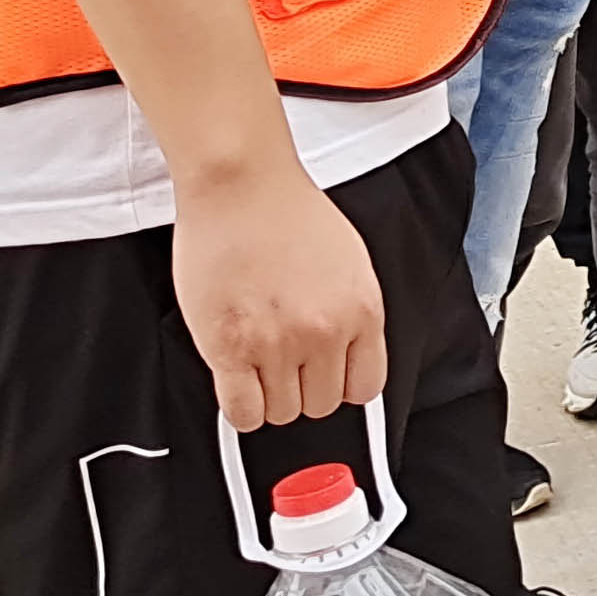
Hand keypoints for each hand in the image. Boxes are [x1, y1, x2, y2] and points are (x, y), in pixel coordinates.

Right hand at [172, 167, 384, 429]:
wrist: (242, 183)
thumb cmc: (288, 211)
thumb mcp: (349, 262)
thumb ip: (352, 312)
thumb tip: (347, 354)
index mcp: (362, 310)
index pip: (366, 387)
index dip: (341, 384)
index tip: (324, 375)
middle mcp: (325, 332)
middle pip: (322, 404)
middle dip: (302, 388)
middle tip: (282, 361)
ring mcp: (278, 344)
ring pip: (282, 412)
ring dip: (269, 394)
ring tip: (256, 361)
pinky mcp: (230, 348)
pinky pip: (243, 413)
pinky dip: (241, 407)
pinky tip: (237, 379)